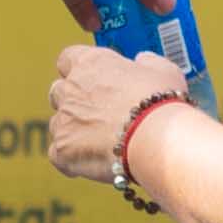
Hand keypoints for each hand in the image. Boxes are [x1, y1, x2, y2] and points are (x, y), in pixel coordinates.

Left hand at [48, 43, 187, 185]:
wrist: (156, 140)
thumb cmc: (161, 104)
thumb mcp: (164, 71)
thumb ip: (147, 62)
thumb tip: (142, 60)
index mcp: (91, 63)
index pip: (68, 59)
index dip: (79, 71)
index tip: (94, 81)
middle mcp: (71, 88)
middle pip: (58, 91)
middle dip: (73, 101)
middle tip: (98, 114)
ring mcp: (63, 120)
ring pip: (58, 124)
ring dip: (73, 131)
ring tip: (100, 143)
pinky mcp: (62, 150)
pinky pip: (58, 155)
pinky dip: (72, 159)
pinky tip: (93, 162)